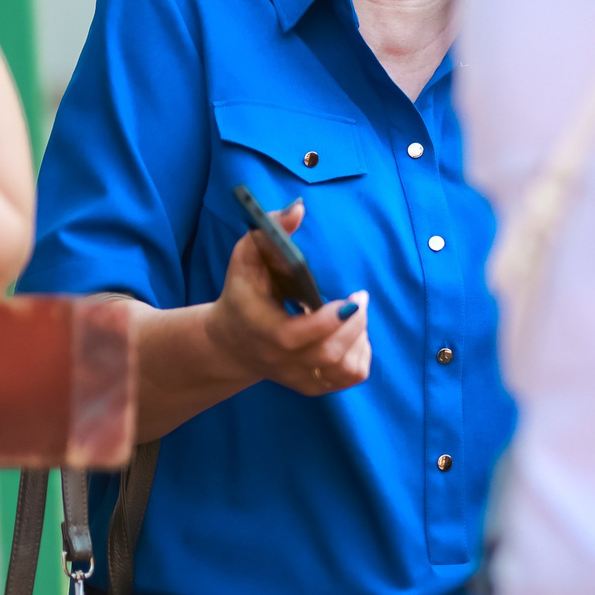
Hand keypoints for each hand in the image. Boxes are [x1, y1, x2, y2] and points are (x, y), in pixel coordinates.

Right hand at [204, 201, 370, 395]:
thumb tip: (298, 208)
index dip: (331, 320)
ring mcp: (298, 378)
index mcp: (263, 331)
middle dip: (355, 323)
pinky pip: (351, 376)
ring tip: (355, 315)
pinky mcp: (313, 385)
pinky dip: (362, 353)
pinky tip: (353, 334)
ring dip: (361, 337)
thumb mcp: (247, 258)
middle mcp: (281, 361)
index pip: (299, 336)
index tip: (353, 297)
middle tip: (360, 298)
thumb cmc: (244, 294)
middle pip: (330, 353)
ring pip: (344, 367)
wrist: (231, 343)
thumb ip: (271, 232)